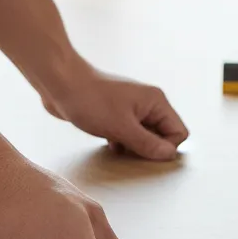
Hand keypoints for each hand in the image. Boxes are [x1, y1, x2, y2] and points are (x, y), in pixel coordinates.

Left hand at [40, 59, 188, 160]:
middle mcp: (148, 104)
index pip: (178, 132)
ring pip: (145, 136)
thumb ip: (148, 144)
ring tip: (118, 149)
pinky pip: (129, 134)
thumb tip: (169, 155)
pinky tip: (110, 145)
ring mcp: (132, 109)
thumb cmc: (90, 100)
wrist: (59, 83)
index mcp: (156, 102)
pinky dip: (122, 142)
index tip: (146, 154)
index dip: (166, 147)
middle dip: (150, 148)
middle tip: (130, 153)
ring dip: (135, 147)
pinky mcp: (116, 114)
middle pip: (163, 135)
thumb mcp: (121, 128)